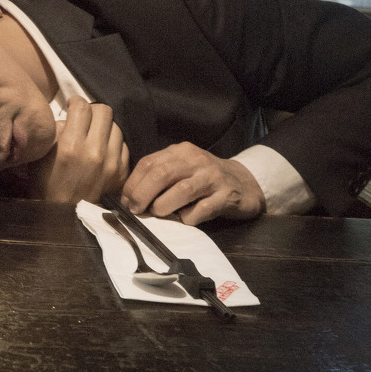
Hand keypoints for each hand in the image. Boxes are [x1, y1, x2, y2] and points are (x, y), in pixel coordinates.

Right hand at [25, 98, 129, 203]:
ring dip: (104, 128)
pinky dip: (113, 145)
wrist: (63, 218)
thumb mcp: (41, 155)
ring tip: (94, 136)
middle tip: (85, 119)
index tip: (72, 107)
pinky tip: (102, 151)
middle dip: (92, 111)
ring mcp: (112, 164)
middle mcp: (94, 152)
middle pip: (104, 111)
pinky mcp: (122, 173)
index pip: (82, 107)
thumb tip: (69, 115)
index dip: (76, 103)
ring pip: (116, 127)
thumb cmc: (46, 185)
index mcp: (71, 146)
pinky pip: (122, 146)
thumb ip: (55, 131)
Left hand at [121, 142, 264, 224]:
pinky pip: (203, 209)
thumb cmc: (204, 179)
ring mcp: (212, 177)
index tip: (126, 200)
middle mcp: (196, 160)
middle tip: (136, 210)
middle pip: (162, 174)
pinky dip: (189, 217)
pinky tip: (186, 219)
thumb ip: (160, 176)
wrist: (244, 183)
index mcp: (181, 152)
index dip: (133, 183)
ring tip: (158, 214)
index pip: (149, 163)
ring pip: (182, 190)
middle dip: (143, 194)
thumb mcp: (182, 169)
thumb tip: (130, 196)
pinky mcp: (226, 196)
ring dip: (164, 206)